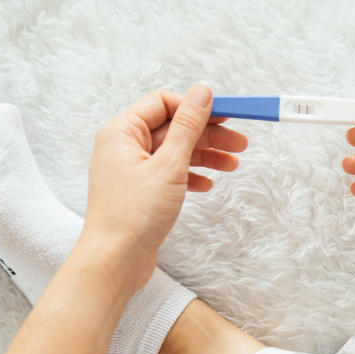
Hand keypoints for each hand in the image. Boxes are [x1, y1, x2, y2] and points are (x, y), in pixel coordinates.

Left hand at [81, 83, 247, 291]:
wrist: (115, 261)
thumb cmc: (133, 215)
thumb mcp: (169, 165)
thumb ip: (188, 126)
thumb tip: (202, 92)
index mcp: (122, 132)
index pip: (164, 103)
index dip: (196, 107)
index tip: (226, 116)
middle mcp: (123, 147)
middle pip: (173, 128)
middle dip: (207, 135)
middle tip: (240, 144)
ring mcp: (131, 170)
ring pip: (174, 152)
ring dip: (204, 156)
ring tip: (232, 165)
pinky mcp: (140, 191)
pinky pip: (169, 173)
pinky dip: (190, 175)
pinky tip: (208, 185)